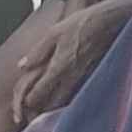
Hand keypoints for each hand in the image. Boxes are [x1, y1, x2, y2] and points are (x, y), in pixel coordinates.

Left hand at [12, 0, 131, 127]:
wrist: (109, 22)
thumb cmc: (81, 24)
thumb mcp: (54, 32)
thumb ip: (38, 51)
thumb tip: (22, 65)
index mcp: (58, 67)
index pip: (40, 93)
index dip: (30, 100)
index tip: (25, 100)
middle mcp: (70, 77)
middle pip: (53, 104)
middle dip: (43, 109)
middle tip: (36, 107)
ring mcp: (83, 79)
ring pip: (67, 101)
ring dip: (57, 106)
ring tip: (50, 104)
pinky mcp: (93, 77)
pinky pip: (78, 94)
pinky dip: (70, 98)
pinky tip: (68, 93)